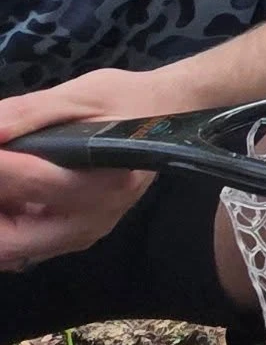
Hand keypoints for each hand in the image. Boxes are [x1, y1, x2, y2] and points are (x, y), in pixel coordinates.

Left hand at [0, 68, 160, 271]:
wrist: (170, 117)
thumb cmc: (128, 100)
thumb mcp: (81, 94)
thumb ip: (28, 113)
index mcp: (106, 180)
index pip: (29, 181)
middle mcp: (96, 219)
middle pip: (9, 240)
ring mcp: (84, 235)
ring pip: (10, 250)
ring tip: (3, 178)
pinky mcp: (75, 239)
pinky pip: (21, 247)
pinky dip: (4, 222)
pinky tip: (9, 190)